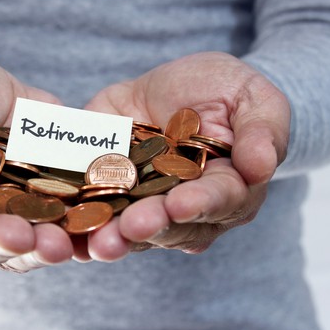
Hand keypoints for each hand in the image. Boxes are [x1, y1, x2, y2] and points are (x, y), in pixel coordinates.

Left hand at [82, 52, 289, 259]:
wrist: (176, 87)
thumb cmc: (224, 91)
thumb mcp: (251, 97)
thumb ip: (262, 131)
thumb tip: (261, 167)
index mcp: (226, 188)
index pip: (217, 201)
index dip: (200, 204)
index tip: (181, 204)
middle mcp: (184, 206)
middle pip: (170, 224)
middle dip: (151, 226)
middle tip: (131, 228)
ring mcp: (144, 203)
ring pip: (131, 228)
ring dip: (114, 236)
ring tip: (98, 242)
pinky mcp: (108, 191)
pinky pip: (95, 210)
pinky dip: (82, 224)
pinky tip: (68, 230)